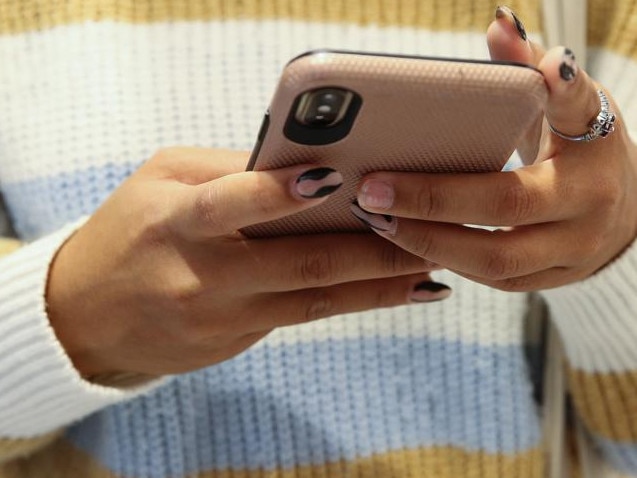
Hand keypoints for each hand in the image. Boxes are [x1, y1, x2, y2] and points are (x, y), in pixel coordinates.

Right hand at [46, 148, 440, 377]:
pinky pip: (301, 318)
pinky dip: (349, 303)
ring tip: (429, 269)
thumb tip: (304, 162)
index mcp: (175, 222)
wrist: (86, 317)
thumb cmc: (129, 232)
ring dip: (378, 285)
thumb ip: (227, 170)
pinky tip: (391, 292)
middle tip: (425, 232)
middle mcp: (201, 276)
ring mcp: (221, 318)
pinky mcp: (234, 343)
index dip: (281, 193)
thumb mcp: (161, 181)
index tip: (337, 177)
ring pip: (314, 301)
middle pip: (299, 263)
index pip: (231, 204)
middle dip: (371, 249)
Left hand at [352, 7, 636, 291]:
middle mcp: (588, 207)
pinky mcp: (550, 281)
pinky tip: (404, 242)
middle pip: (506, 208)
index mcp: (595, 149)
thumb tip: (499, 25)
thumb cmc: (584, 154)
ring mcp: (572, 253)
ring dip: (427, 241)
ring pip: (493, 260)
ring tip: (376, 221)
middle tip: (372, 190)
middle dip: (432, 201)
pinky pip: (491, 280)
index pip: (577, 113)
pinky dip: (444, 261)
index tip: (546, 69)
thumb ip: (531, 69)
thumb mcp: (570, 108)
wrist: (623, 215)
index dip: (562, 90)